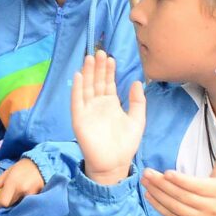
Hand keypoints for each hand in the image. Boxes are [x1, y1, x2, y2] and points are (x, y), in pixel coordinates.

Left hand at [0, 157, 44, 206]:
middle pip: (9, 204)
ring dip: (13, 200)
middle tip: (4, 195)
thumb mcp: (7, 172)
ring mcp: (31, 194)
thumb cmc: (21, 168)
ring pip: (17, 203)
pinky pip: (25, 202)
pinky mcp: (37, 196)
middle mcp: (22, 190)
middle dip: (4, 201)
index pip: (3, 202)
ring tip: (15, 191)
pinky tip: (23, 192)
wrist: (39, 164)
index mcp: (13, 183)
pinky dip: (21, 200)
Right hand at [69, 50, 146, 183]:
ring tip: (89, 58)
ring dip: (87, 73)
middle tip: (99, 51)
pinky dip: (77, 89)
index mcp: (111, 104)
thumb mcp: (137, 120)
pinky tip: (79, 76)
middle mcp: (98, 104)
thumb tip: (137, 82)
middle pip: (97, 81)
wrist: (114, 164)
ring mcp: (87, 110)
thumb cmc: (126, 144)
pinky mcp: (79, 118)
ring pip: (86, 87)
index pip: (108, 82)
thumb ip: (137, 101)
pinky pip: (77, 101)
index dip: (108, 70)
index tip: (110, 57)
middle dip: (98, 67)